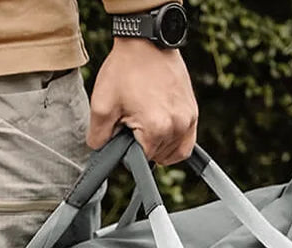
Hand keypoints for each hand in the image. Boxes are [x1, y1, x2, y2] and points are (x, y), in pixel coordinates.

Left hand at [87, 37, 197, 164]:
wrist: (145, 42)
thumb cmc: (124, 70)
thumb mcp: (101, 106)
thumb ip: (98, 138)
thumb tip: (100, 153)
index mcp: (156, 128)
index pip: (142, 160)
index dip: (129, 150)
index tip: (125, 131)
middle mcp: (177, 126)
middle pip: (159, 156)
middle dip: (144, 145)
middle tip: (134, 122)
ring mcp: (188, 118)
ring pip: (174, 153)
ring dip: (160, 146)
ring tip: (147, 123)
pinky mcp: (193, 111)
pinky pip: (187, 141)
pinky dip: (174, 142)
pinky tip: (161, 130)